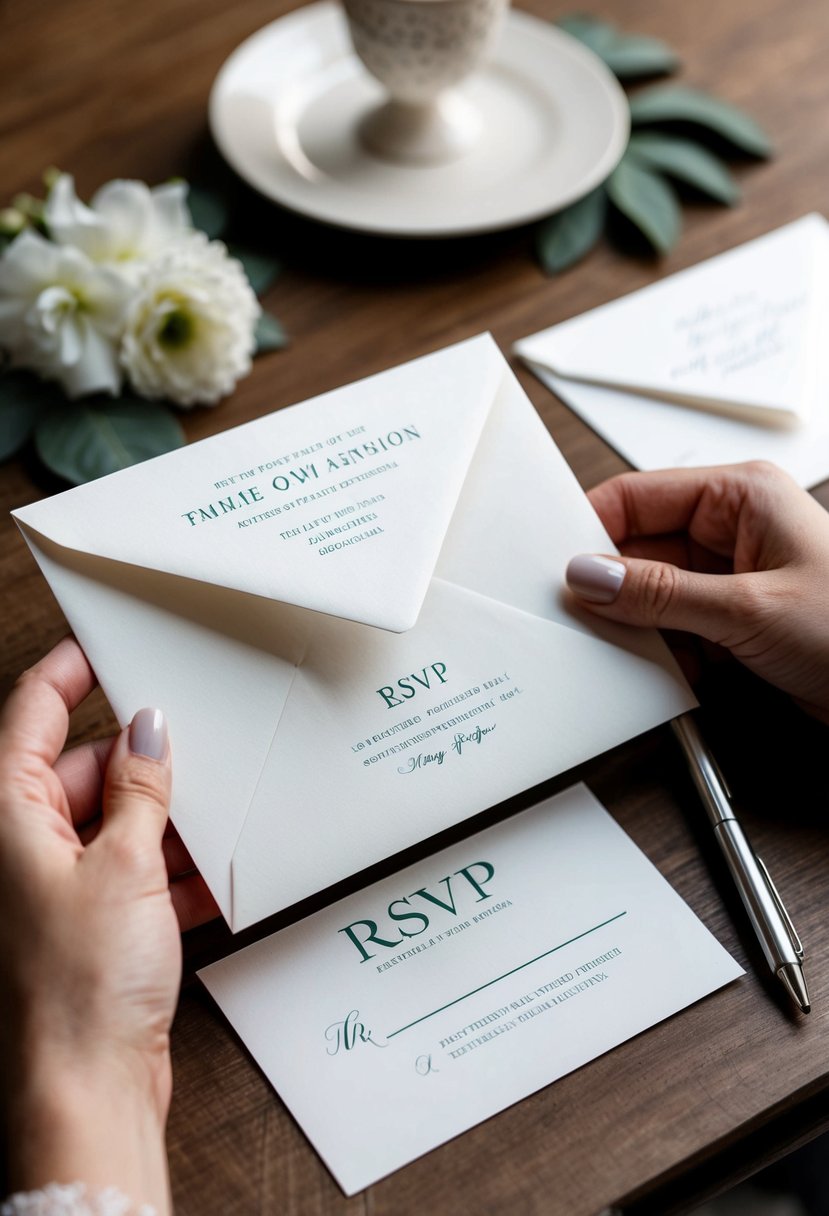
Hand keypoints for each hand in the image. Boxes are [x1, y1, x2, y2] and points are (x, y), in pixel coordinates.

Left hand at [0, 638, 217, 1211]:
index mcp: (7, 815)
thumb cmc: (79, 986)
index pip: (30, 713)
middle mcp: (21, 847)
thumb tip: (146, 729)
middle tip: (189, 748)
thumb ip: (139, 788)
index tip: (101, 645)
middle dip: (135, 762)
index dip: (66, 673)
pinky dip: (166, 872)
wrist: (86, 1091)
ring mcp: (53, 886)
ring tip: (206, 822)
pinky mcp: (87, 924)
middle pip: (78, 769)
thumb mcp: (125, 863)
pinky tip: (206, 881)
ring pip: (110, 822)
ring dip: (159, 821)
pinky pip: (129, 872)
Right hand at [566, 461, 828, 723]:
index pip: (638, 495)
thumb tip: (588, 575)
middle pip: (640, 545)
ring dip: (637, 622)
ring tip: (623, 649)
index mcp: (740, 496)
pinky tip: (663, 668)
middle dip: (612, 585)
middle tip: (576, 617)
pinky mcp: (733, 617)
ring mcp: (731, 574)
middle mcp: (733, 527)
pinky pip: (674, 622)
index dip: (591, 528)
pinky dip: (663, 647)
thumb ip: (660, 593)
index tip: (554, 566)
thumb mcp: (748, 610)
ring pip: (653, 589)